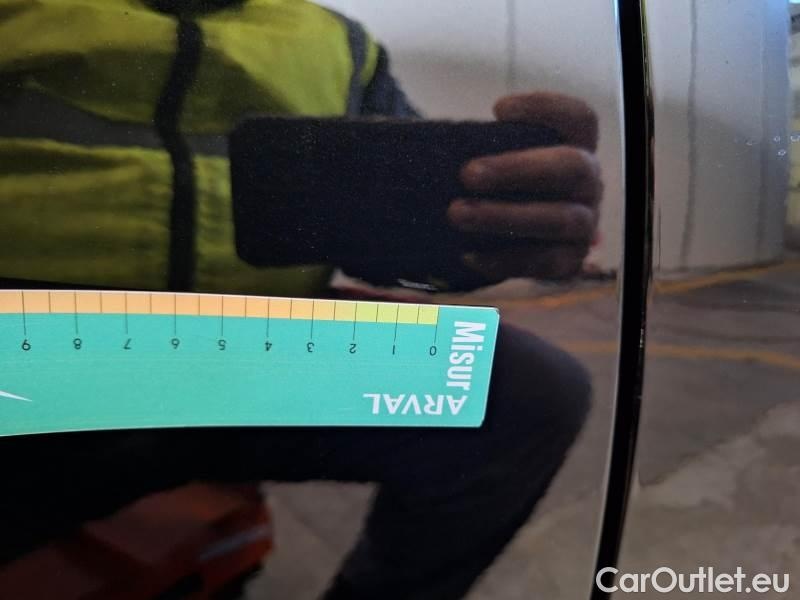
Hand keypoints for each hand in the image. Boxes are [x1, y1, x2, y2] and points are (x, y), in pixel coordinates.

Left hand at [447, 92, 601, 280]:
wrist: (503, 237)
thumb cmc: (497, 184)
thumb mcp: (495, 158)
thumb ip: (482, 146)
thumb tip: (440, 141)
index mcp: (577, 148)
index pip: (580, 119)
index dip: (547, 109)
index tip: (498, 110)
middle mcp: (589, 184)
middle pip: (571, 167)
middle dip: (517, 169)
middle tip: (467, 174)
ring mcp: (584, 225)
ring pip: (559, 219)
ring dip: (504, 216)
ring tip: (455, 214)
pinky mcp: (569, 262)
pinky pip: (543, 264)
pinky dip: (503, 260)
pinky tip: (466, 255)